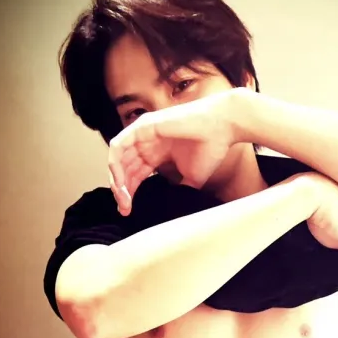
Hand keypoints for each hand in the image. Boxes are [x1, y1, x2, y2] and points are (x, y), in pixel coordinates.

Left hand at [107, 90, 237, 215]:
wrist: (221, 129)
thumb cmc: (210, 149)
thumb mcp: (191, 179)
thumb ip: (178, 191)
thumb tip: (169, 209)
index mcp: (156, 155)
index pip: (135, 175)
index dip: (129, 194)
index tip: (128, 211)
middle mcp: (147, 144)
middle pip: (124, 169)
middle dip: (121, 191)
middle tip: (125, 209)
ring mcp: (143, 134)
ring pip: (118, 158)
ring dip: (117, 180)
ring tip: (123, 198)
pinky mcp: (142, 126)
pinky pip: (119, 145)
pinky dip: (115, 164)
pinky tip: (121, 181)